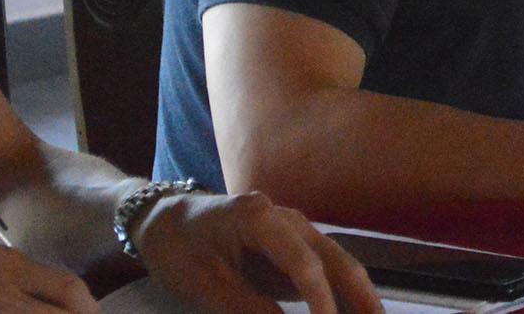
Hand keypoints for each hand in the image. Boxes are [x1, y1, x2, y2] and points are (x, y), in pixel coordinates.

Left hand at [134, 190, 382, 313]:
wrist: (164, 221)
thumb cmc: (178, 249)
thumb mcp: (204, 286)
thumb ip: (248, 309)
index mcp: (259, 218)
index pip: (304, 264)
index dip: (322, 302)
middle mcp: (287, 218)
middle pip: (334, 259)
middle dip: (359, 297)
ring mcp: (294, 231)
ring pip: (337, 264)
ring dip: (359, 297)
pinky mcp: (293, 248)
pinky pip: (326, 271)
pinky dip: (343, 295)